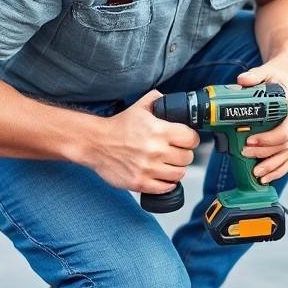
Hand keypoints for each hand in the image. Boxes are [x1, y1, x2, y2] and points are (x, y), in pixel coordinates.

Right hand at [85, 90, 200, 193]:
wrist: (96, 143)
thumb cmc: (118, 126)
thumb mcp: (140, 106)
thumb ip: (159, 100)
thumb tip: (173, 100)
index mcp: (159, 131)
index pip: (191, 139)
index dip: (191, 139)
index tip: (187, 140)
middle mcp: (155, 151)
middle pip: (187, 158)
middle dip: (184, 154)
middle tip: (176, 152)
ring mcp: (147, 168)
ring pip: (178, 174)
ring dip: (176, 169)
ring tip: (169, 164)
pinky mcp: (139, 182)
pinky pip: (164, 188)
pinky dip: (166, 183)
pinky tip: (162, 176)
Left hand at [237, 60, 287, 183]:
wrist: (286, 80)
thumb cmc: (275, 78)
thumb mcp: (265, 72)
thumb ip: (254, 76)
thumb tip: (241, 81)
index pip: (284, 129)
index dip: (267, 139)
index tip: (249, 141)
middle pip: (285, 144)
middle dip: (264, 153)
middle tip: (245, 154)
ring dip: (272, 165)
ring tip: (256, 173)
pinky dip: (279, 169)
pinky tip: (267, 177)